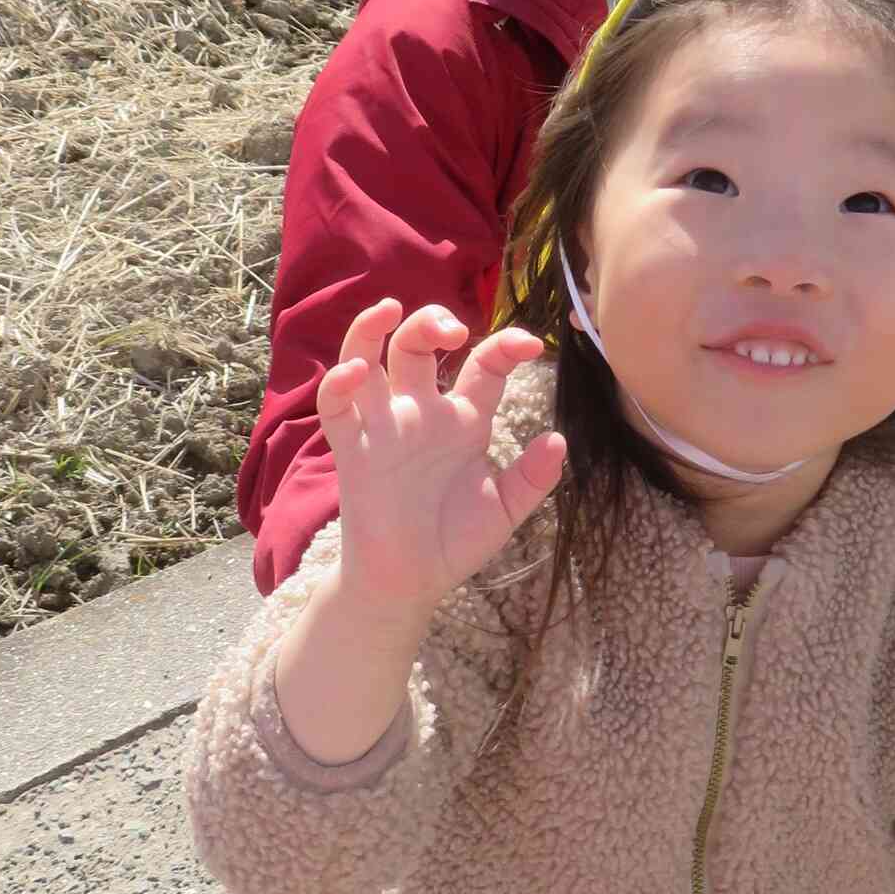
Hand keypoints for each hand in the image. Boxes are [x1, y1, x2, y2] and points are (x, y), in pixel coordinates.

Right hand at [318, 297, 565, 618]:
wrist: (409, 584)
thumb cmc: (453, 542)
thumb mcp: (504, 511)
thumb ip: (532, 478)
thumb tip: (558, 441)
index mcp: (463, 420)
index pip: (484, 366)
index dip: (507, 346)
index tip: (531, 345)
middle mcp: (421, 412)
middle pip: (417, 345)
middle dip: (431, 322)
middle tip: (454, 329)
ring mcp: (383, 426)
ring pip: (367, 358)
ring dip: (371, 329)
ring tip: (390, 309)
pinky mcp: (352, 449)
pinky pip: (337, 407)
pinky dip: (339, 383)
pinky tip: (357, 373)